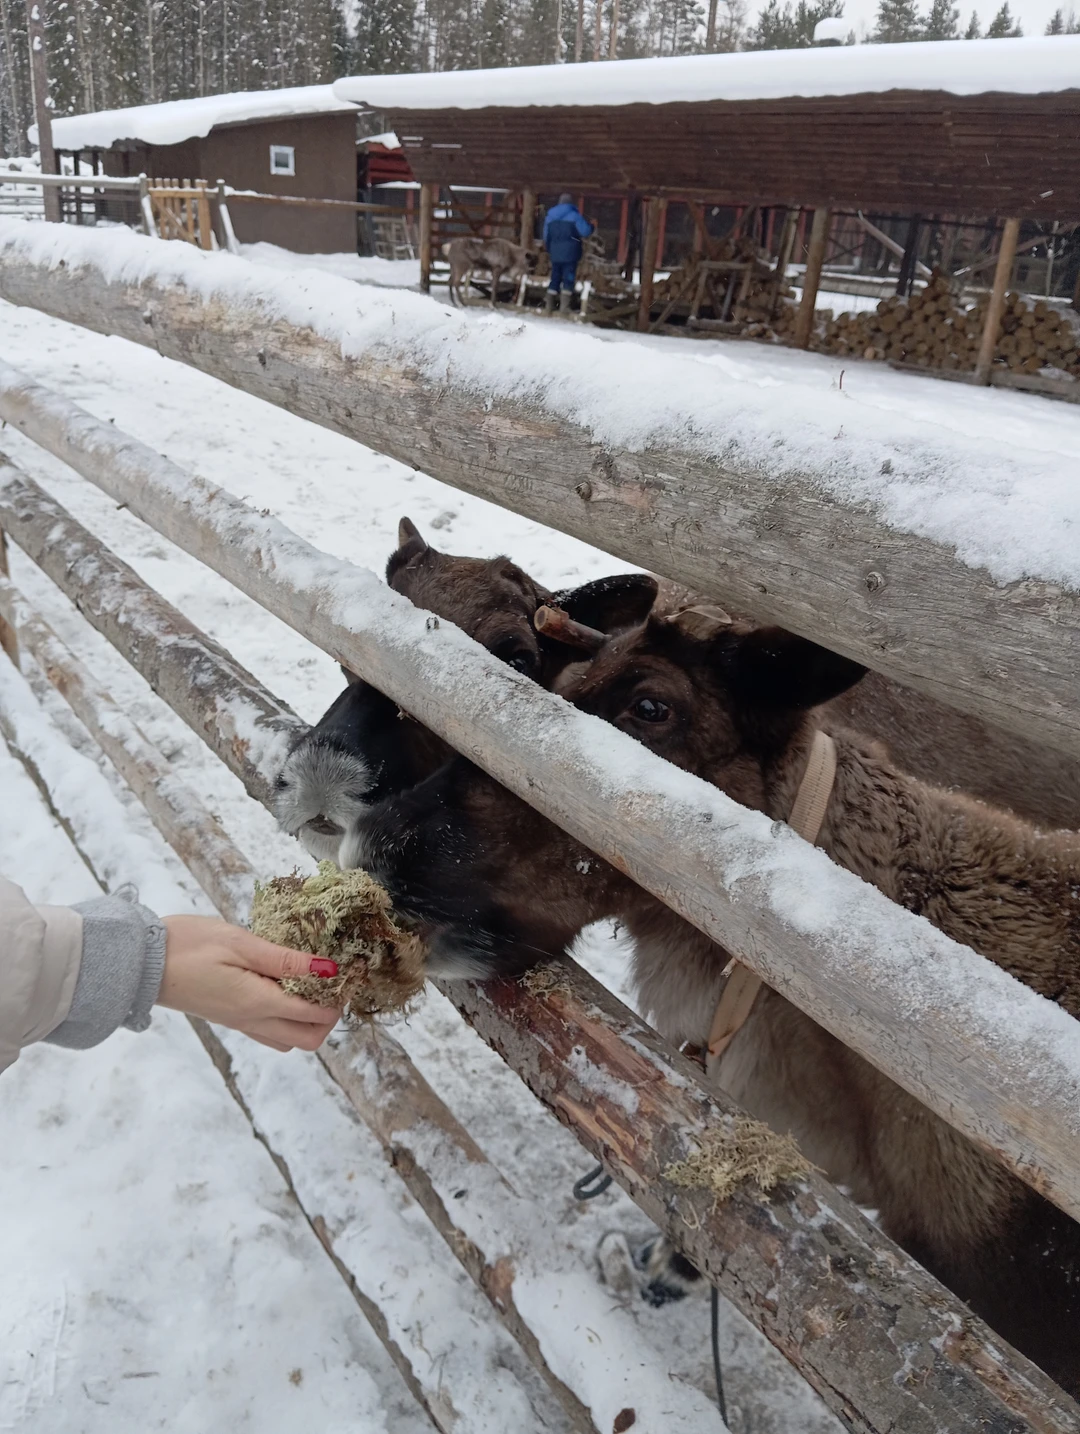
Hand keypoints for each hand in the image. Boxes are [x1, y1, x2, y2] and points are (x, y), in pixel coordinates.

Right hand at [158, 915, 341, 1051]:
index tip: (347, 972)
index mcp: (259, 1003)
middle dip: (329, 1018)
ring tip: (311, 984)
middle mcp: (252, 1022)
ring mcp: (240, 1024)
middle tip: (333, 983)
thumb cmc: (190, 945)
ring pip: (289, 1040)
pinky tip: (285, 989)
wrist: (142, 962)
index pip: (315, 1016)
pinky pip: (269, 1033)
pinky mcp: (230, 1019)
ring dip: (308, 1021)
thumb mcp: (242, 943)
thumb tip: (329, 969)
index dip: (338, 999)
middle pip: (307, 1040)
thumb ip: (286, 959)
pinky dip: (288, 1020)